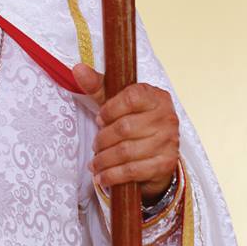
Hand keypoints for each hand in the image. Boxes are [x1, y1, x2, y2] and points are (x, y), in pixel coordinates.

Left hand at [72, 64, 179, 202]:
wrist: (156, 151)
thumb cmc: (133, 119)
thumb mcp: (116, 101)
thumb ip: (98, 85)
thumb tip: (77, 69)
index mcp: (156, 97)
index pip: (131, 97)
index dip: (110, 109)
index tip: (99, 118)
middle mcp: (167, 118)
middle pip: (125, 128)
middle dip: (103, 139)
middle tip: (95, 145)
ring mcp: (169, 142)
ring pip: (127, 151)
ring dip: (105, 159)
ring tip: (95, 162)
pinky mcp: (165, 164)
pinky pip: (133, 171)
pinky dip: (113, 175)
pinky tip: (102, 176)